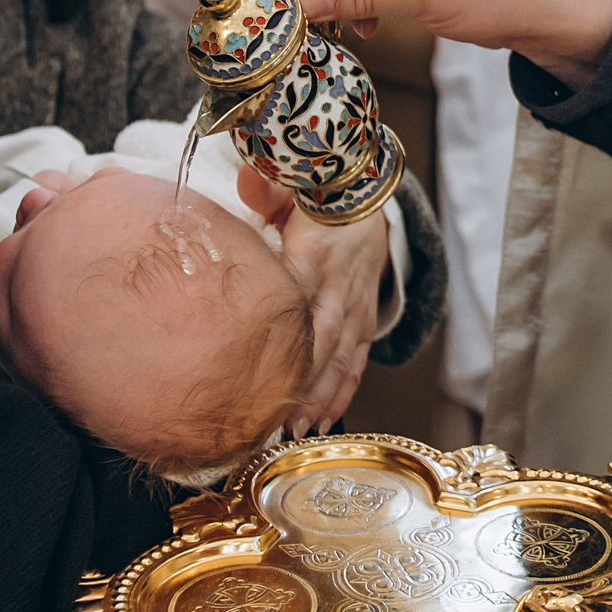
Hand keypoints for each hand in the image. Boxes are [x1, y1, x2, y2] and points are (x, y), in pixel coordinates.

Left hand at [240, 164, 383, 434]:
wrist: (363, 192)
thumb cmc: (315, 195)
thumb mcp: (291, 185)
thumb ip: (266, 187)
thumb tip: (248, 181)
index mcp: (314, 256)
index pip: (297, 301)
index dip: (287, 337)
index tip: (262, 372)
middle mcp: (339, 287)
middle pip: (324, 343)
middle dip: (306, 385)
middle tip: (282, 424)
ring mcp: (355, 305)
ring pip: (343, 358)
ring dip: (324, 397)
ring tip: (302, 430)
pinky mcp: (363, 316)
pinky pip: (358, 359)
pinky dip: (344, 391)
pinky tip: (328, 419)